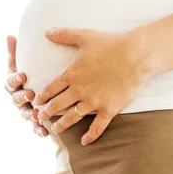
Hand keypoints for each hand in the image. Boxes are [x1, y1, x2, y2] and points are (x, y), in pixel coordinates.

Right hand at [5, 35, 48, 137]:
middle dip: (22, 97)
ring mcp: (25, 109)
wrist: (45, 89)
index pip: (10, 81)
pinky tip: (45, 132)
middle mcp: (18, 97)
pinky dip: (38, 130)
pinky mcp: (35, 120)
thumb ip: (17, 52)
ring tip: (36, 114)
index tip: (23, 75)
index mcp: (14, 83)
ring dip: (29, 115)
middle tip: (30, 94)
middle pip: (15, 99)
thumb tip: (9, 35)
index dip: (15, 79)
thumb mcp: (25, 62)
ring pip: (24, 114)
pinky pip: (35, 127)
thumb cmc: (33, 72)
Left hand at [34, 27, 149, 145]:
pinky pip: (97, 127)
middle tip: (39, 117)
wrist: (136, 56)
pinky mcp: (109, 109)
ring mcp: (94, 102)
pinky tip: (84, 142)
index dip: (42, 96)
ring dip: (61, 125)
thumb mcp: (85, 36)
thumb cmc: (111, 44)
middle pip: (57, 105)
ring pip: (72, 117)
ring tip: (54, 130)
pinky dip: (90, 135)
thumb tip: (46, 31)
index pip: (51, 88)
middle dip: (46, 112)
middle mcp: (79, 90)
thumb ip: (64, 35)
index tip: (36, 101)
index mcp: (72, 74)